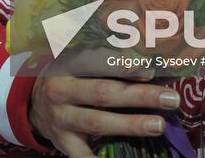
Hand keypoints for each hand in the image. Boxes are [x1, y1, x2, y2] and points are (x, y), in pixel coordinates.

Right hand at [28, 54, 179, 157]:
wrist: (34, 101)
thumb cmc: (69, 73)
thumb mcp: (78, 57)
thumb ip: (106, 57)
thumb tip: (147, 62)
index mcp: (68, 63)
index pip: (97, 61)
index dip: (124, 66)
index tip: (151, 71)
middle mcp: (62, 91)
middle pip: (104, 93)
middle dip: (140, 97)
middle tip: (170, 99)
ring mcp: (61, 119)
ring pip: (98, 122)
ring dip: (131, 124)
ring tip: (158, 125)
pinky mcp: (63, 143)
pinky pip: (83, 156)